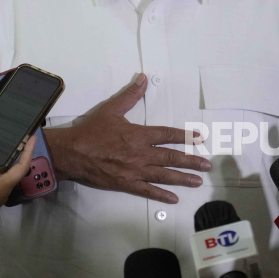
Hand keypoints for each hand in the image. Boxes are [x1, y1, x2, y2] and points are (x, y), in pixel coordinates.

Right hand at [43, 74, 210, 203]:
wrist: (72, 153)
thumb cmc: (90, 131)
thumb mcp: (111, 109)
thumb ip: (130, 95)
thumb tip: (142, 78)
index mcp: (138, 135)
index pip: (167, 135)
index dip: (185, 136)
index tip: (199, 138)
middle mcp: (140, 154)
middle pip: (170, 158)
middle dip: (190, 161)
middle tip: (206, 165)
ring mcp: (134, 171)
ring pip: (163, 175)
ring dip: (182, 178)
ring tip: (197, 181)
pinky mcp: (125, 184)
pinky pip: (147, 191)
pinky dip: (161, 195)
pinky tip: (174, 198)